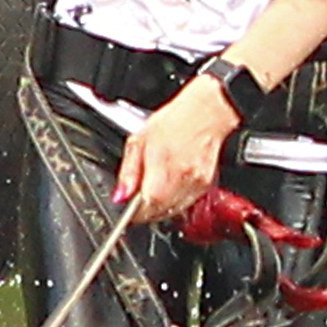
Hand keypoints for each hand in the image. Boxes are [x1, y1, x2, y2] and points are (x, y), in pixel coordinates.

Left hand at [116, 74, 239, 222]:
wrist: (206, 112)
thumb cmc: (174, 121)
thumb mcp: (139, 141)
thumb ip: (128, 172)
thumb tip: (120, 196)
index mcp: (160, 175)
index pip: (143, 211)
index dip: (132, 214)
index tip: (127, 209)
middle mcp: (180, 185)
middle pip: (158, 214)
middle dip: (145, 211)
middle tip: (138, 199)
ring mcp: (195, 187)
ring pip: (172, 212)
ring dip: (160, 208)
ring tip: (156, 188)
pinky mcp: (206, 185)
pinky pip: (186, 203)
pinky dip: (176, 200)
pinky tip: (171, 185)